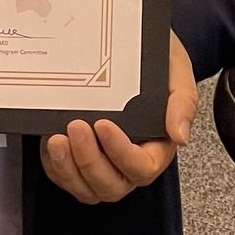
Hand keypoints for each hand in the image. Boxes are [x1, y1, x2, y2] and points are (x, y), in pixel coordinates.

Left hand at [41, 34, 196, 204]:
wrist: (134, 46)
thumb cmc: (157, 62)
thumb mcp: (177, 72)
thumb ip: (183, 102)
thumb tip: (180, 135)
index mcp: (158, 147)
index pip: (142, 167)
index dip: (120, 153)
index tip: (104, 125)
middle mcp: (130, 162)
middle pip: (111, 185)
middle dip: (89, 161)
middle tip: (76, 127)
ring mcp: (104, 164)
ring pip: (86, 188)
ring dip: (68, 168)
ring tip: (57, 140)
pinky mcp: (79, 160)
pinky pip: (65, 177)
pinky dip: (55, 166)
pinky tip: (51, 143)